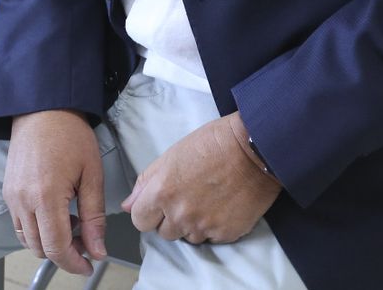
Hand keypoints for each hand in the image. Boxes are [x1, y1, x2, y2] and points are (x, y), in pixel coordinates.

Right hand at [2, 109, 107, 275]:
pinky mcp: (8, 192)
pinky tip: (57, 217)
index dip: (74, 263)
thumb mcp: (91, 174)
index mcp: (46, 195)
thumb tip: (97, 249)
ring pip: (28, 240)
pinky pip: (20, 224)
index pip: (56, 247)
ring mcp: (12, 196)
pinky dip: (38, 230)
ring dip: (50, 243)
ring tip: (74, 228)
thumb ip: (94, 217)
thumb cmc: (68, 133)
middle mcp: (23, 199)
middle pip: (40, 248)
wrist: (42, 108)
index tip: (88, 265)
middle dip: (65, 254)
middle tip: (87, 245)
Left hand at [120, 112, 280, 244]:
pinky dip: (214, 226)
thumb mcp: (171, 156)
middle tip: (186, 197)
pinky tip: (221, 205)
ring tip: (206, 199)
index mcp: (162, 192)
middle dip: (170, 218)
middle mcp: (180, 214)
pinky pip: (211, 238)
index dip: (147, 212)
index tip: (157, 204)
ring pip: (188, 237)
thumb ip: (146, 183)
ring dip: (192, 224)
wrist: (254, 148)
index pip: (139, 220)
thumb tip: (128, 204)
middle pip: (163, 233)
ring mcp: (204, 226)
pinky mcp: (226, 233)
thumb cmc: (212, 144)